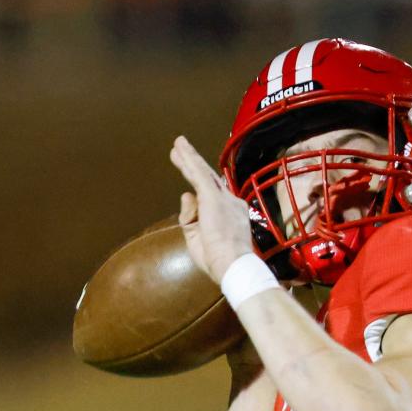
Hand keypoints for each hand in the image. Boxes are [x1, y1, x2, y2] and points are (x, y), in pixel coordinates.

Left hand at [170, 135, 254, 284]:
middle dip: (194, 165)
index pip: (214, 197)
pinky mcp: (213, 198)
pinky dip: (189, 160)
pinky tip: (180, 148)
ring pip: (202, 173)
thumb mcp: (197, 237)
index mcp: (231, 215)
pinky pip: (199, 174)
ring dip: (189, 158)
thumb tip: (185, 194)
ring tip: (177, 145)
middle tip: (181, 151)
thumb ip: (190, 216)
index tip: (193, 178)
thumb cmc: (219, 260)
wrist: (234, 265)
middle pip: (209, 179)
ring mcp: (223, 199)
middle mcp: (230, 203)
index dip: (202, 186)